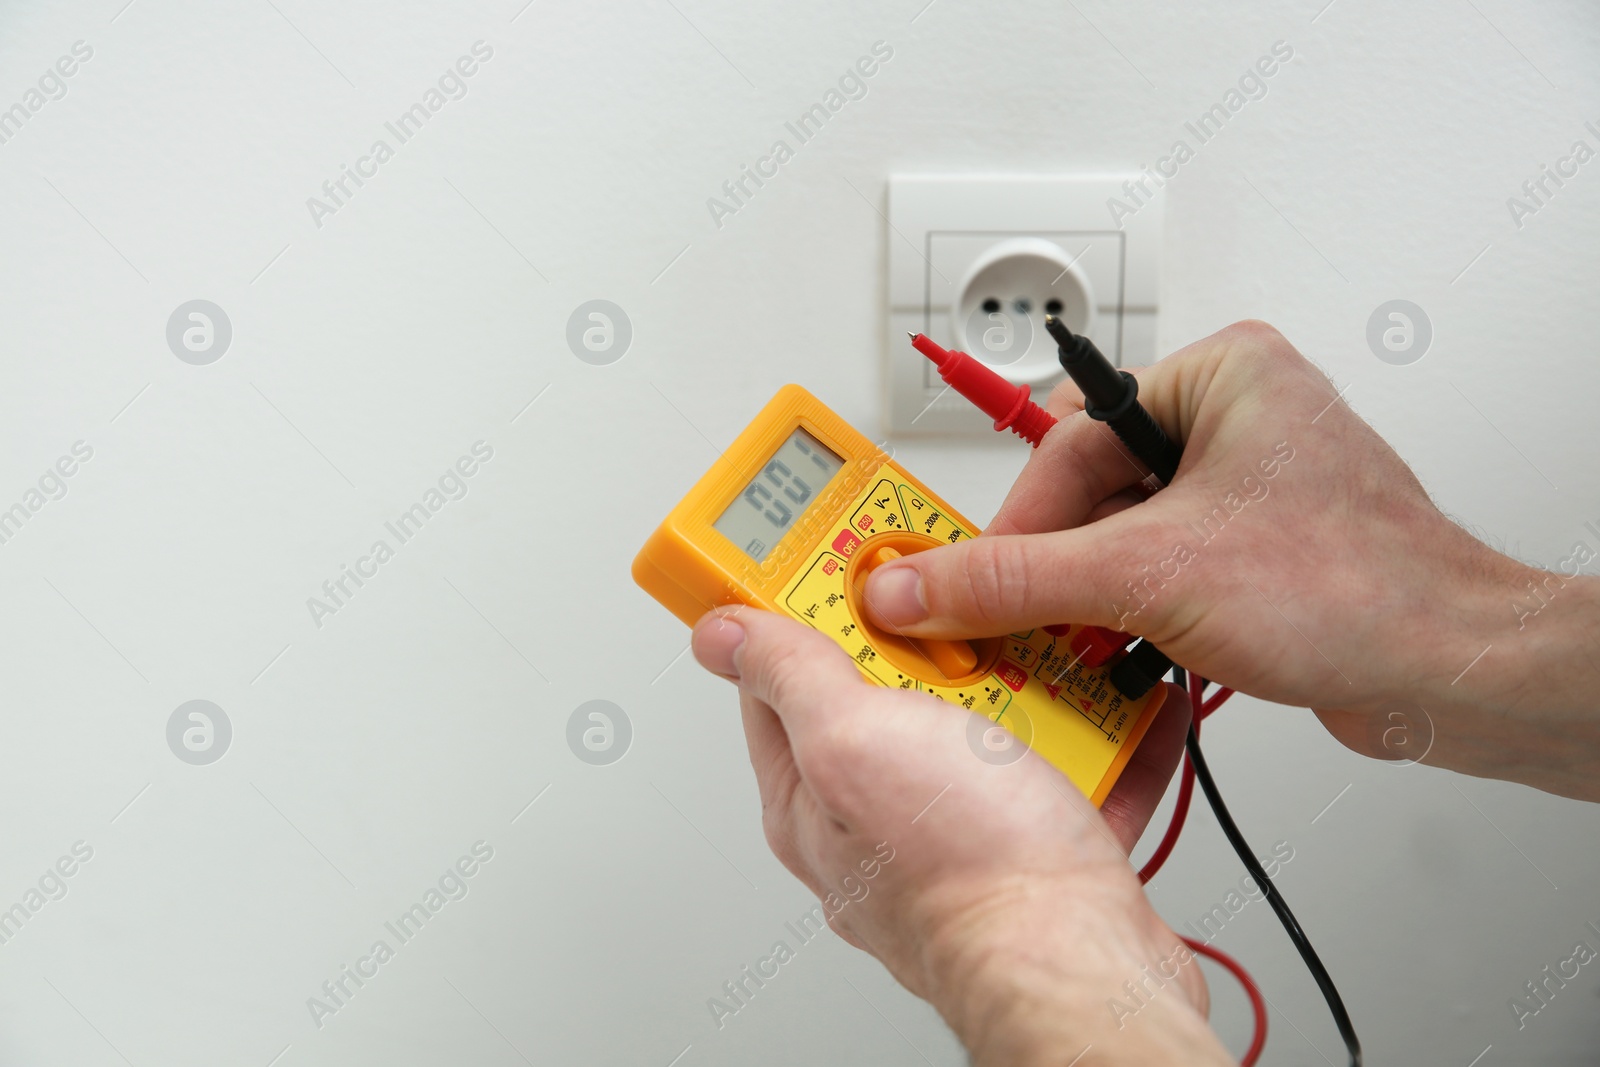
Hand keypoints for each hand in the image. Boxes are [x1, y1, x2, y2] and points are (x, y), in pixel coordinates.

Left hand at [692, 607, 1234, 1065]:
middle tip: (975, 613)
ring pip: (986, 727)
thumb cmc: (968, 873)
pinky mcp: (1036, 848)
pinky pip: (1067, 772)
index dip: (811, 607)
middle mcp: (878, 816)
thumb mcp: (853, 738)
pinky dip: (1099, 738)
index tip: (854, 559)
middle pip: (891, 692)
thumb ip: (790, 676)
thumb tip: (724, 633)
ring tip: (1057, 658)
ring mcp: (960, 830)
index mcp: (811, 793)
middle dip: (937, 643)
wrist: (1082, 963)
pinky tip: (1121, 707)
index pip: (782, 677)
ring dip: (1030, 685)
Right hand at [861, 321, 1599, 799]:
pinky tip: (1125, 654)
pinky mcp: (1255, 551)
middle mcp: (1234, 419)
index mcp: (1219, 375)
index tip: (972, 573)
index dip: (1019, 516)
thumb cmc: (1355, 588)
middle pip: (1090, 488)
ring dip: (1093, 598)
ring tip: (1080, 641)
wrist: (1448, 673)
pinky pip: (1160, 571)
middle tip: (1021, 613)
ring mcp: (1247, 488)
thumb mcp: (1146, 574)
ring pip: (1121, 537)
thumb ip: (1016, 579)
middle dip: (1059, 563)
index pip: (1069, 436)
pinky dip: (1132, 616)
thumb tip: (919, 583)